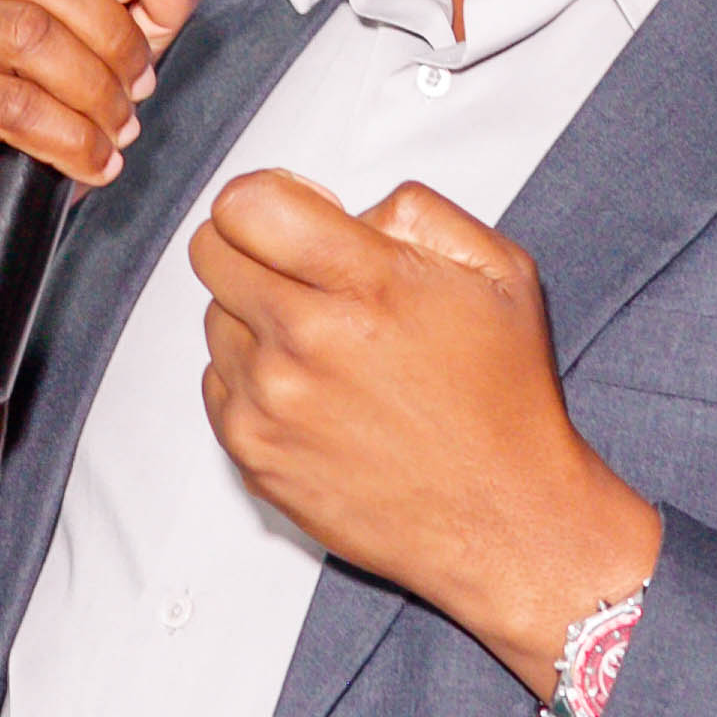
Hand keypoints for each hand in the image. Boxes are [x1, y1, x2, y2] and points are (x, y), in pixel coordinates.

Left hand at [190, 174, 660, 699]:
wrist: (504, 518)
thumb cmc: (505, 397)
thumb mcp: (498, 270)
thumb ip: (412, 212)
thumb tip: (338, 208)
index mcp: (366, 282)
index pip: (244, 203)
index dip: (265, 199)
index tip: (292, 216)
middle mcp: (306, 338)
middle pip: (211, 251)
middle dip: (251, 248)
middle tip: (301, 274)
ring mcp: (270, 400)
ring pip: (214, 319)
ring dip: (254, 319)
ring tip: (324, 350)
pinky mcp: (252, 451)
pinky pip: (217, 384)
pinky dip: (252, 381)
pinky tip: (314, 397)